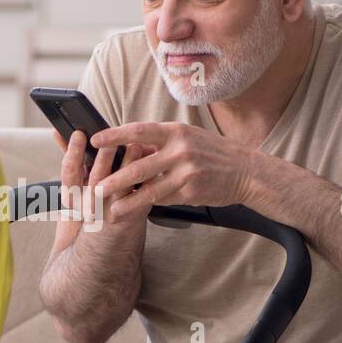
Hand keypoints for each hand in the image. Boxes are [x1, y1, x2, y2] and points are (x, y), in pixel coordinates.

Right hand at [54, 128, 158, 231]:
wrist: (105, 237)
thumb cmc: (91, 202)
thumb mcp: (75, 184)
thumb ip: (70, 157)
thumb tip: (59, 131)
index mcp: (72, 196)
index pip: (69, 172)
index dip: (73, 152)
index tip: (79, 134)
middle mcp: (90, 206)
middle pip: (96, 180)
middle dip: (103, 159)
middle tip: (110, 141)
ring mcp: (112, 211)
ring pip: (121, 188)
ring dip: (128, 166)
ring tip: (135, 146)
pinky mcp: (132, 213)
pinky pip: (141, 194)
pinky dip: (147, 177)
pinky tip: (151, 161)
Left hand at [89, 122, 258, 216]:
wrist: (246, 171)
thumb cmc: (213, 152)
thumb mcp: (188, 137)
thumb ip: (161, 142)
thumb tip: (131, 148)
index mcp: (176, 131)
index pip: (139, 131)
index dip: (115, 135)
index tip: (95, 140)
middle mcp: (180, 150)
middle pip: (139, 167)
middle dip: (115, 180)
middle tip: (96, 189)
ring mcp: (186, 173)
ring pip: (150, 190)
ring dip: (129, 202)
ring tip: (112, 210)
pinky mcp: (192, 192)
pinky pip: (165, 199)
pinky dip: (151, 204)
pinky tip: (138, 210)